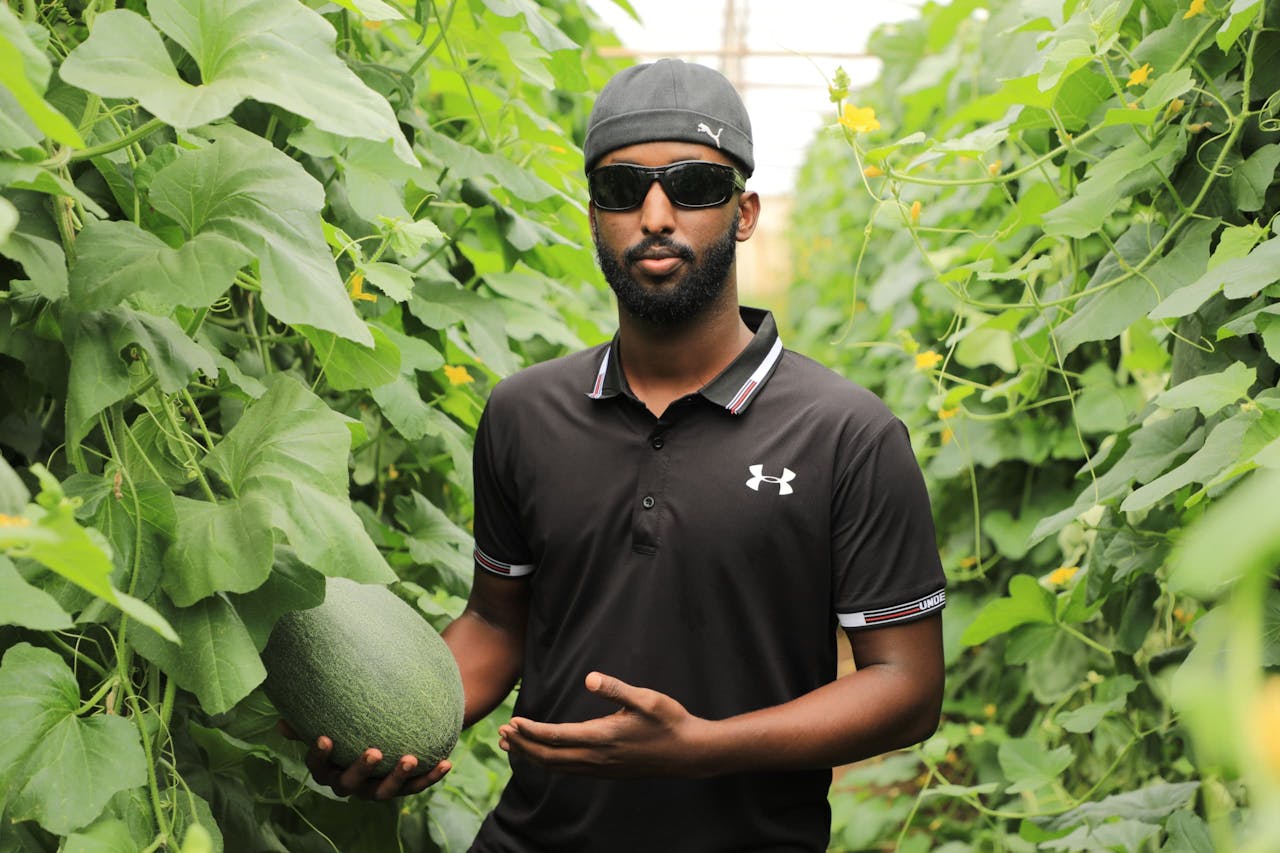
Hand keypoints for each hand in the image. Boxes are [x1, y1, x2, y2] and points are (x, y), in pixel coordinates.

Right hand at [277, 720, 449, 799]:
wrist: (387, 734)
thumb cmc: (349, 729)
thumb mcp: (332, 726)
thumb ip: (308, 724)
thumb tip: (280, 723)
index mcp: (332, 770)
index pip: (319, 768)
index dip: (319, 756)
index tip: (325, 738)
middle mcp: (353, 785)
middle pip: (351, 784)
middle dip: (360, 770)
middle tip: (372, 751)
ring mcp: (379, 789)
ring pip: (386, 791)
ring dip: (398, 776)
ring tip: (410, 758)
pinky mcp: (405, 787)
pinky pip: (418, 786)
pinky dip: (432, 776)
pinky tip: (446, 763)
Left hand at [498, 672, 711, 777]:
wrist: (688, 753)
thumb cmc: (668, 721)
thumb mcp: (645, 698)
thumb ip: (615, 688)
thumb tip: (590, 677)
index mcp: (602, 738)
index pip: (555, 738)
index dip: (530, 732)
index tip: (512, 723)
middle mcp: (597, 758)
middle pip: (549, 757)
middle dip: (523, 746)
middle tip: (501, 734)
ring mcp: (601, 768)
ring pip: (557, 767)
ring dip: (532, 756)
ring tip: (512, 746)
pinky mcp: (606, 771)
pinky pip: (569, 770)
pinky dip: (549, 763)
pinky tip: (544, 756)